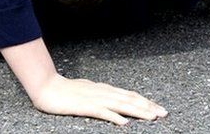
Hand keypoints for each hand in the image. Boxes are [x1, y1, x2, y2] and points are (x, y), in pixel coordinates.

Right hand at [29, 73, 167, 125]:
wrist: (45, 87)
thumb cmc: (64, 90)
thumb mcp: (86, 90)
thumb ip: (101, 94)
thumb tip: (114, 99)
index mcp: (103, 89)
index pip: (129, 95)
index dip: (145, 101)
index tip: (159, 109)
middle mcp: (102, 92)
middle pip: (129, 99)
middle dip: (148, 106)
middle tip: (164, 113)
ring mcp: (94, 98)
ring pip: (121, 105)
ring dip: (138, 111)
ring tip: (152, 117)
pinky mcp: (84, 106)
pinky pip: (102, 112)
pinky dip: (115, 117)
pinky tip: (124, 123)